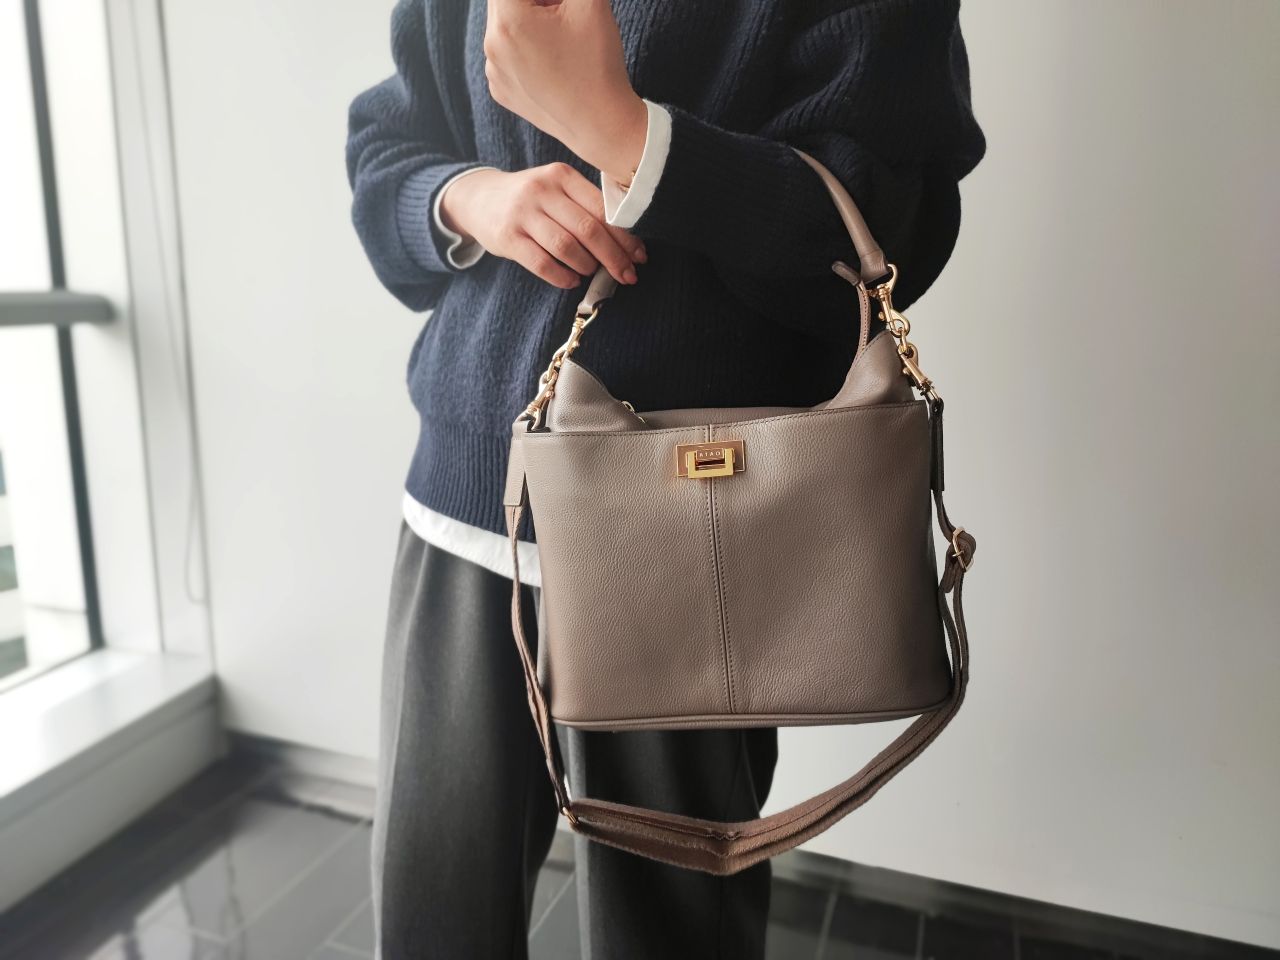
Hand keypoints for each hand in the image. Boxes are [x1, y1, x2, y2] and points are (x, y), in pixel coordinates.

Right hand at [439, 164, 646, 288]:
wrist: (479, 198)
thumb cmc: (531, 199)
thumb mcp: (556, 188)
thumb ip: (586, 206)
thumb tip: (627, 243)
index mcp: (562, 175)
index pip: (602, 208)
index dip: (625, 236)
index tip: (639, 256)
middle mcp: (542, 190)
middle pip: (588, 229)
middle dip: (614, 257)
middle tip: (627, 275)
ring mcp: (522, 214)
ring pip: (566, 246)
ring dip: (587, 266)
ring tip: (593, 272)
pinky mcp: (508, 238)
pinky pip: (542, 263)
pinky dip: (562, 277)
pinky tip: (571, 280)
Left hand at [484, 0, 646, 185]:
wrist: (601, 126)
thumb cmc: (598, 64)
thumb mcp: (591, 4)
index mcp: (509, 21)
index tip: (558, 8)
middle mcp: (492, 46)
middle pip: (507, 0)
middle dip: (536, 0)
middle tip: (563, 12)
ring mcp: (494, 71)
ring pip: (506, 25)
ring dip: (529, 20)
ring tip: (562, 39)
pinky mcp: (501, 90)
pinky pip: (506, 54)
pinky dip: (525, 48)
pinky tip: (553, 61)